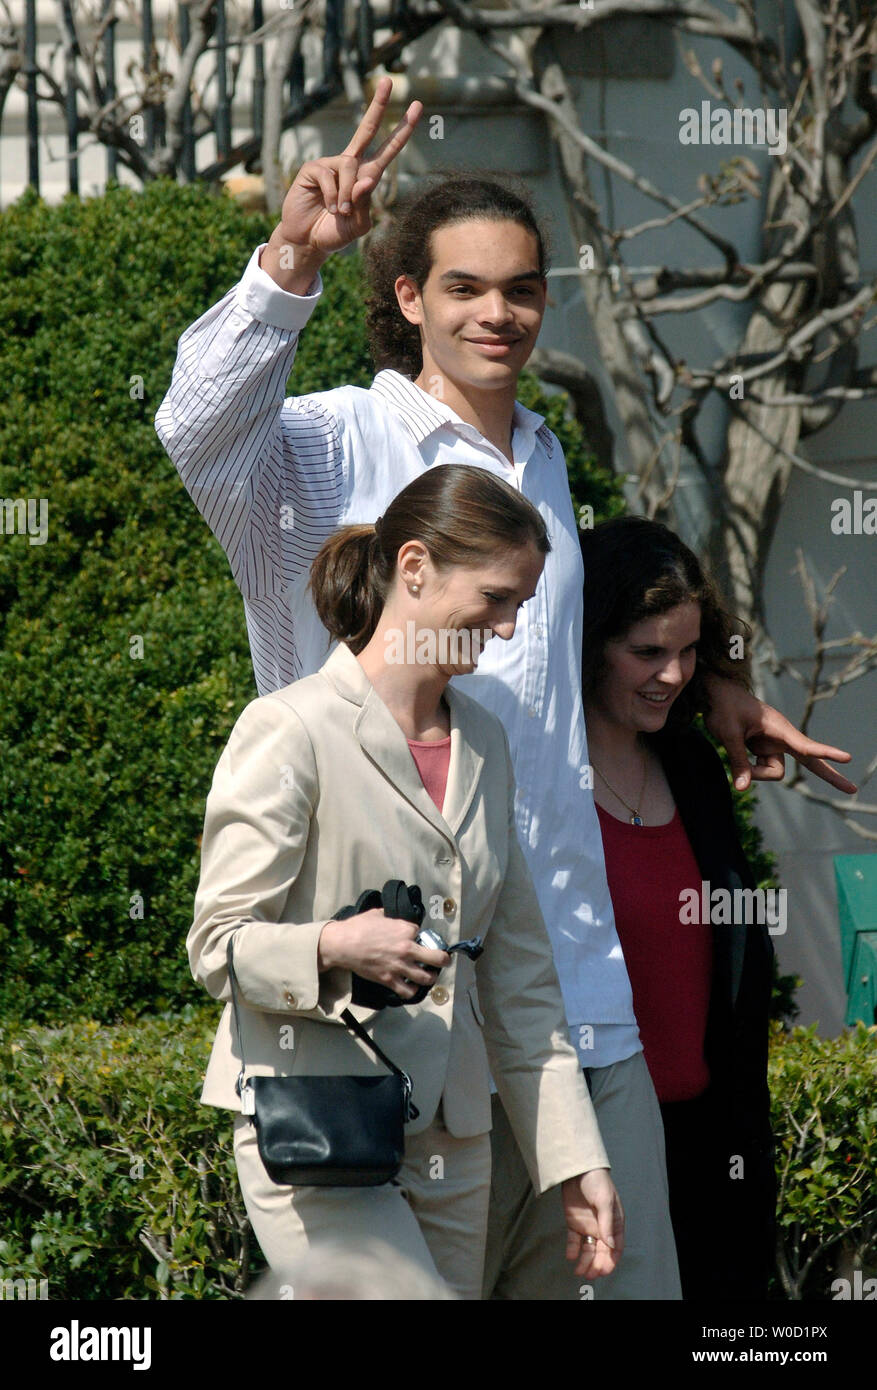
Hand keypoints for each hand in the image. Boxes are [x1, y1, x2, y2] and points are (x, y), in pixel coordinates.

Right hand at [275, 77, 421, 259]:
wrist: (307, 241)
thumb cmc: (334, 232)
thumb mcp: (358, 223)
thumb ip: (365, 203)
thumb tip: (367, 178)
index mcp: (366, 176)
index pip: (387, 150)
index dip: (402, 131)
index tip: (417, 108)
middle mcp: (350, 165)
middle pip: (366, 130)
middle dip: (378, 105)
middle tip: (388, 81)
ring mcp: (331, 164)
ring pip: (350, 167)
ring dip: (347, 195)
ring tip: (339, 212)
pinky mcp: (313, 169)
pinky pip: (330, 177)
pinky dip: (333, 196)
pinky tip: (328, 207)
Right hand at [317, 910, 448, 999]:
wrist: (343, 944)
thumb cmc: (358, 927)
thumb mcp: (377, 914)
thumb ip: (389, 917)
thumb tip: (391, 918)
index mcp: (405, 930)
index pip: (422, 934)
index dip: (420, 937)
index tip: (417, 939)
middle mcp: (407, 949)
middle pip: (437, 957)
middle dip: (443, 959)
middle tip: (444, 961)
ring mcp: (399, 966)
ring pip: (426, 977)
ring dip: (431, 977)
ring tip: (429, 976)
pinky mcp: (389, 980)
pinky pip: (408, 991)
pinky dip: (412, 991)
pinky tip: (412, 987)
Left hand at [561, 1169, 623, 1278]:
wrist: (577, 1168)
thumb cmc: (597, 1181)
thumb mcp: (605, 1200)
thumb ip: (607, 1223)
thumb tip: (610, 1245)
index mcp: (614, 1223)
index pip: (615, 1247)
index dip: (611, 1260)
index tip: (605, 1270)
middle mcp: (602, 1227)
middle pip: (601, 1252)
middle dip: (597, 1265)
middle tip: (590, 1275)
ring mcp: (588, 1225)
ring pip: (588, 1249)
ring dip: (585, 1261)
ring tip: (579, 1271)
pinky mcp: (574, 1222)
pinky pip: (574, 1240)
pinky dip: (572, 1250)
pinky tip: (570, 1256)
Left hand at [703, 677, 856, 794]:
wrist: (717, 694)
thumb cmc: (724, 707)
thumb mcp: (727, 733)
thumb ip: (737, 761)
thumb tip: (741, 788)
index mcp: (779, 728)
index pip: (806, 745)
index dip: (826, 752)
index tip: (847, 757)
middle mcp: (782, 738)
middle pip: (810, 760)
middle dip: (830, 775)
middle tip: (852, 790)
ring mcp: (775, 746)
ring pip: (772, 773)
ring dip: (755, 771)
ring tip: (737, 748)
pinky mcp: (766, 751)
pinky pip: (761, 770)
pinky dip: (750, 769)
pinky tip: (739, 748)